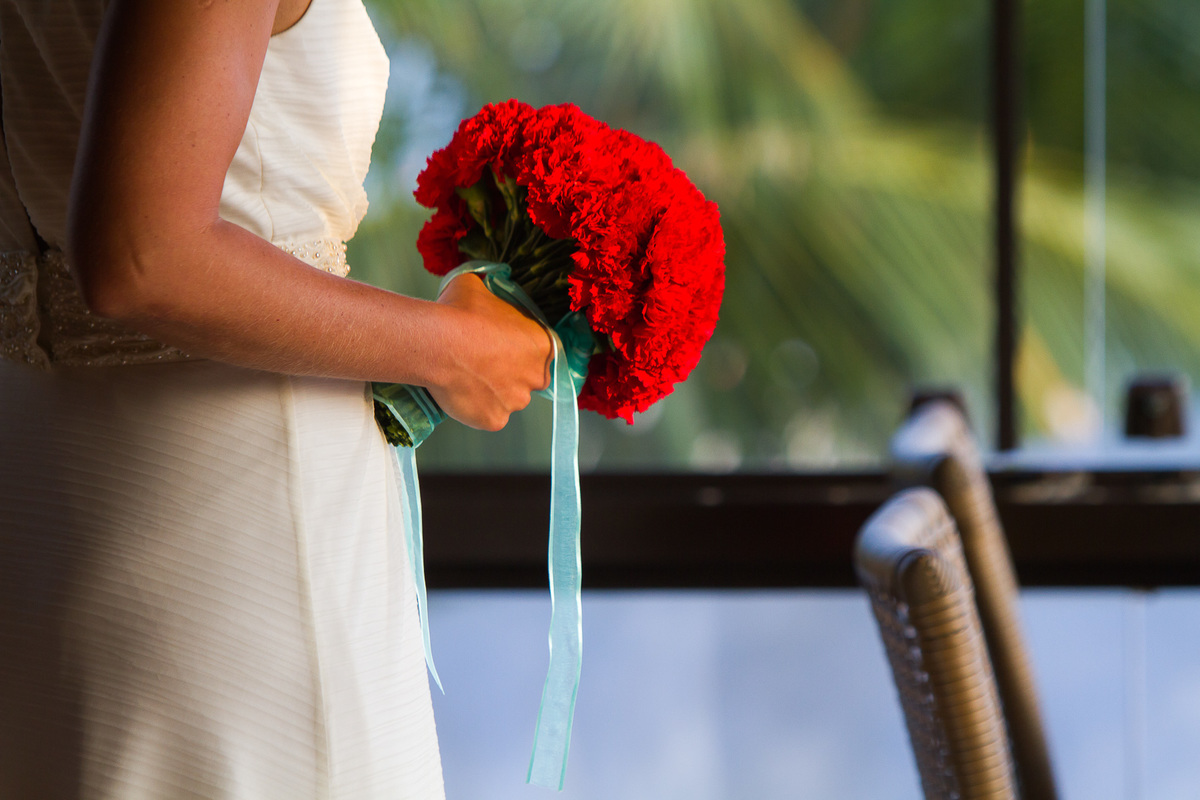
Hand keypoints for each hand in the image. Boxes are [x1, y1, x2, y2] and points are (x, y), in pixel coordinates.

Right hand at [428, 274, 553, 430]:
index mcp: (540, 344)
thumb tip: (483, 286)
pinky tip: (460, 392)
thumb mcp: (477, 286)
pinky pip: (488, 416)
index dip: (519, 351)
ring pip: (508, 399)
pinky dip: (476, 409)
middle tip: (482, 363)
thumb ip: (489, 292)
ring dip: (493, 392)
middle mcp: (535, 376)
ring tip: (466, 377)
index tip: (501, 349)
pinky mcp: (495, 420)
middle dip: (509, 374)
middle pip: (527, 379)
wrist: (436, 344)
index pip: (540, 352)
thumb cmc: (459, 313)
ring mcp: (515, 401)